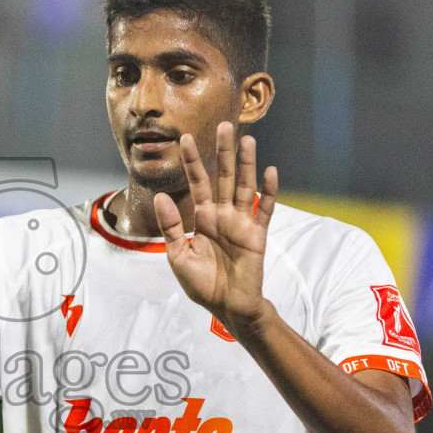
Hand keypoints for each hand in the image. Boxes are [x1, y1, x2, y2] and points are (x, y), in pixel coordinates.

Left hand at [154, 122, 278, 329]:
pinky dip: (269, 192)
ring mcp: (242, 222)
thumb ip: (172, 227)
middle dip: (223, 152)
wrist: (227, 307)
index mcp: (203, 217)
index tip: (185, 138)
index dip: (192, 161)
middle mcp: (223, 214)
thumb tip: (162, 197)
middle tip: (224, 125)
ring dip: (247, 164)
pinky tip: (271, 172)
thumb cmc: (202, 284)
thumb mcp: (178, 256)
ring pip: (244, 186)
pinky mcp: (257, 234)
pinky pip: (264, 210)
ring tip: (247, 140)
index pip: (197, 182)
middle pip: (224, 176)